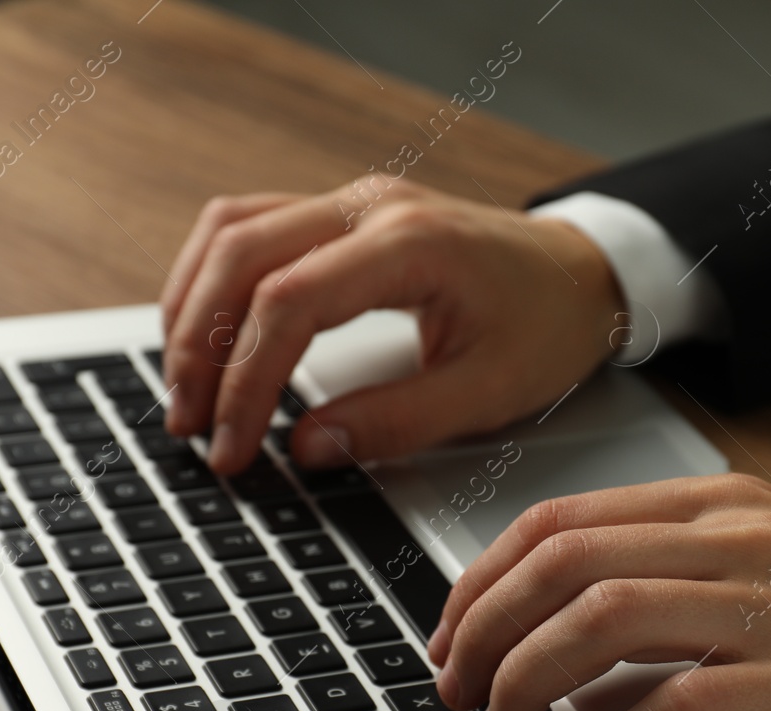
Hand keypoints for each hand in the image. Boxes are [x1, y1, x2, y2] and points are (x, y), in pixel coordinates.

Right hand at [159, 178, 625, 472]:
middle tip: (189, 426)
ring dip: (191, 308)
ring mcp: (350, 201)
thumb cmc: (548, 327)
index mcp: (410, 244)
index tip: (233, 449)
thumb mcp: (489, 393)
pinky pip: (249, 227)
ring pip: (231, 230)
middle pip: (240, 255)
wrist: (585, 274)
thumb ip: (396, 422)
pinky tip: (203, 336)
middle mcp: (368, 206)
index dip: (246, 382)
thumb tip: (306, 448)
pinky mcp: (341, 215)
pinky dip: (211, 281)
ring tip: (185, 389)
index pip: (288, 301)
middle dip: (199, 348)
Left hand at [425, 473, 770, 710]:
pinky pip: (685, 707)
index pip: (557, 521)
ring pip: (602, 619)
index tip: (450, 636)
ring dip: (527, 682)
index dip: (480, 582)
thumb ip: (669, 579)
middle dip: (482, 633)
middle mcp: (737, 540)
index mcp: (717, 508)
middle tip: (456, 694)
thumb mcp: (766, 564)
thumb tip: (560, 633)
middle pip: (561, 564)